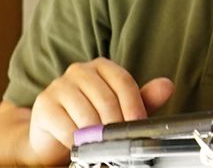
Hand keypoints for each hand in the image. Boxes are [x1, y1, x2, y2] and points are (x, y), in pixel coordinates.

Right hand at [28, 58, 174, 155]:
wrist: (54, 134)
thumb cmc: (91, 118)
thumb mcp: (121, 109)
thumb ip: (143, 98)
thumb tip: (168, 86)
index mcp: (102, 67)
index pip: (123, 82)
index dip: (134, 107)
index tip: (138, 126)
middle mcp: (79, 70)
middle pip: (106, 99)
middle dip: (115, 126)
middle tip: (119, 143)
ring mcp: (59, 85)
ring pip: (87, 115)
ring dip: (96, 137)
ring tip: (100, 146)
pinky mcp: (44, 104)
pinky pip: (67, 127)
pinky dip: (78, 142)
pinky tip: (80, 146)